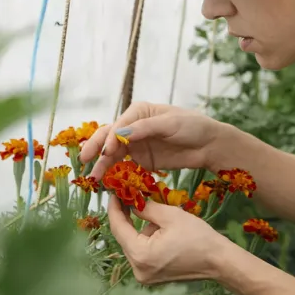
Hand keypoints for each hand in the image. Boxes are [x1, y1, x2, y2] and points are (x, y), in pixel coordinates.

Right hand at [80, 103, 221, 183]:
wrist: (209, 146)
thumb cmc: (193, 126)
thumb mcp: (170, 123)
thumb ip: (145, 128)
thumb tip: (120, 133)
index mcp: (139, 112)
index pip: (119, 125)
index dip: (110, 138)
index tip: (107, 152)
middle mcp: (133, 127)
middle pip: (109, 137)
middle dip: (96, 149)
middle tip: (85, 162)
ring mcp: (137, 145)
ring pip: (114, 154)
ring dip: (103, 165)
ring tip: (94, 178)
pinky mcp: (142, 161)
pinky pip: (125, 167)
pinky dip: (115, 174)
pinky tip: (107, 183)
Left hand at [107, 195, 231, 283]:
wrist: (218, 261)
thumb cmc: (197, 236)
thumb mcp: (170, 216)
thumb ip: (145, 208)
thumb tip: (130, 201)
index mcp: (140, 254)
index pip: (118, 228)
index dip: (114, 208)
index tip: (114, 192)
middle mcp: (137, 269)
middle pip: (124, 238)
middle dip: (127, 218)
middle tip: (130, 197)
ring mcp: (144, 276)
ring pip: (133, 245)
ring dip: (140, 229)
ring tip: (159, 218)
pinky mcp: (151, 277)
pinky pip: (142, 253)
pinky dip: (146, 240)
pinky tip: (161, 232)